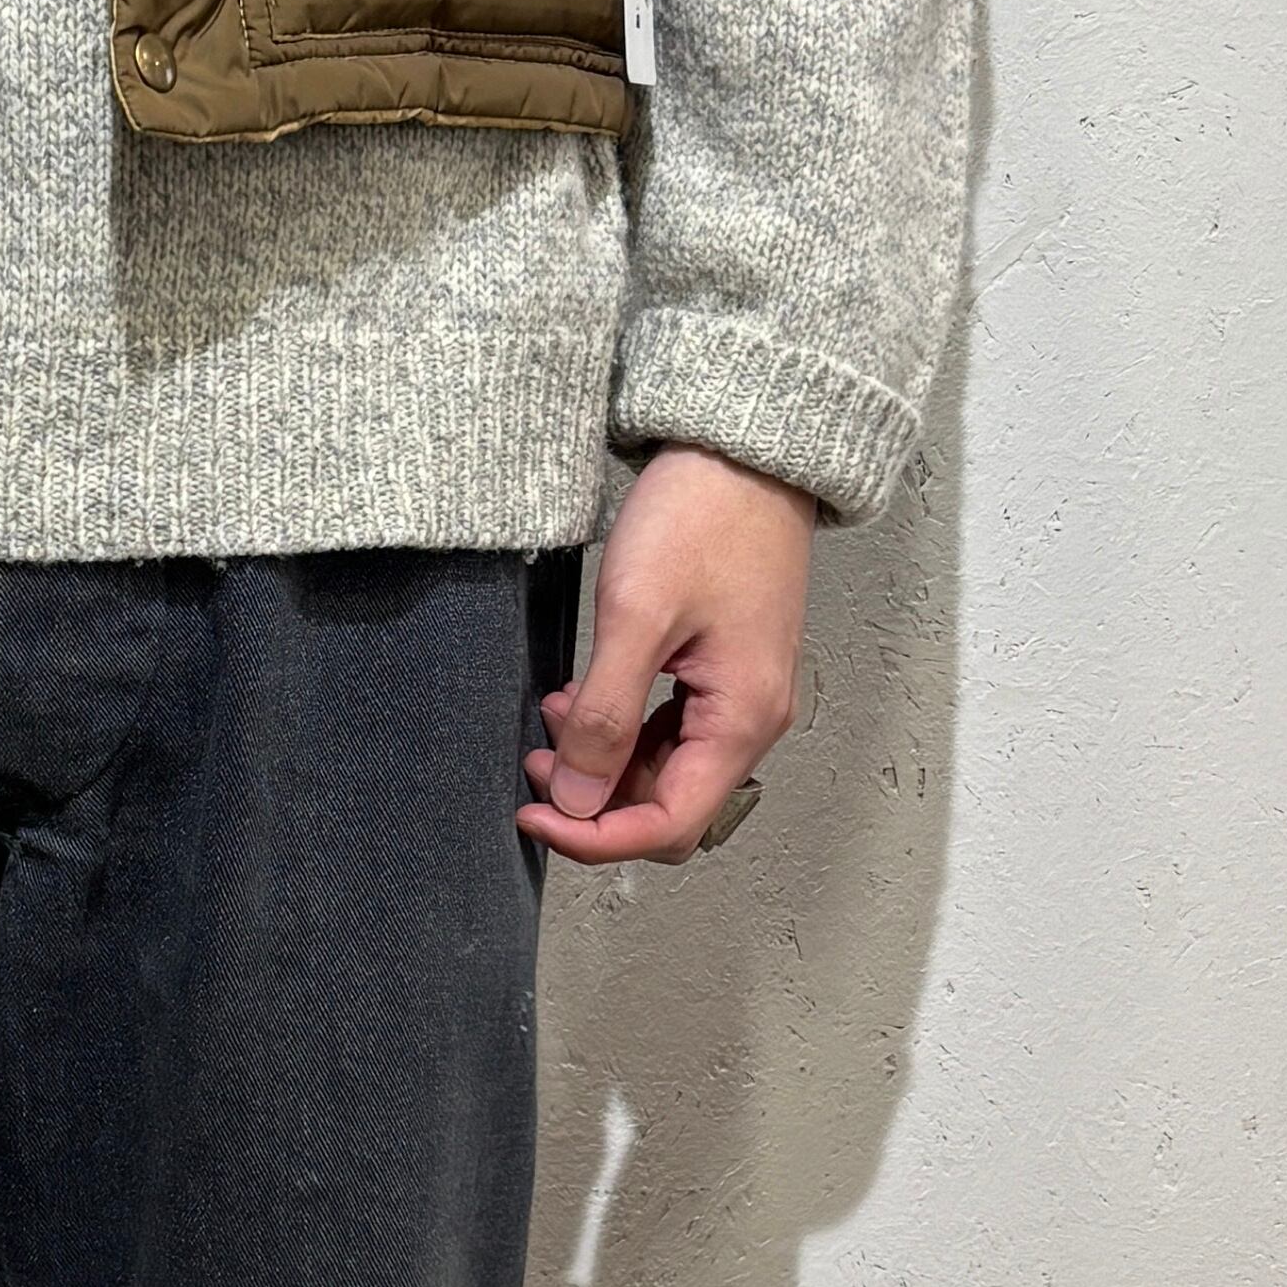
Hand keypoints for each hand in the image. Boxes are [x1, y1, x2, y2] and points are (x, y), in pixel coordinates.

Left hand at [523, 445, 813, 863]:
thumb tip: (579, 799)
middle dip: (596, 799)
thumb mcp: (635, 618)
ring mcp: (740, 696)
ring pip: (664, 771)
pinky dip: (621, 728)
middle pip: (668, 806)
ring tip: (551, 719)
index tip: (534, 817)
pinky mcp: (723, 670)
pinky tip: (580, 698)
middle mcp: (752, 720)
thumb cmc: (702, 518)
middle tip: (536, 763)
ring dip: (603, 763)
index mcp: (742, 720)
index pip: (669, 825)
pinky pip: (670, 730)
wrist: (743, 450)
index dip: (595, 836)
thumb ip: (605, 717)